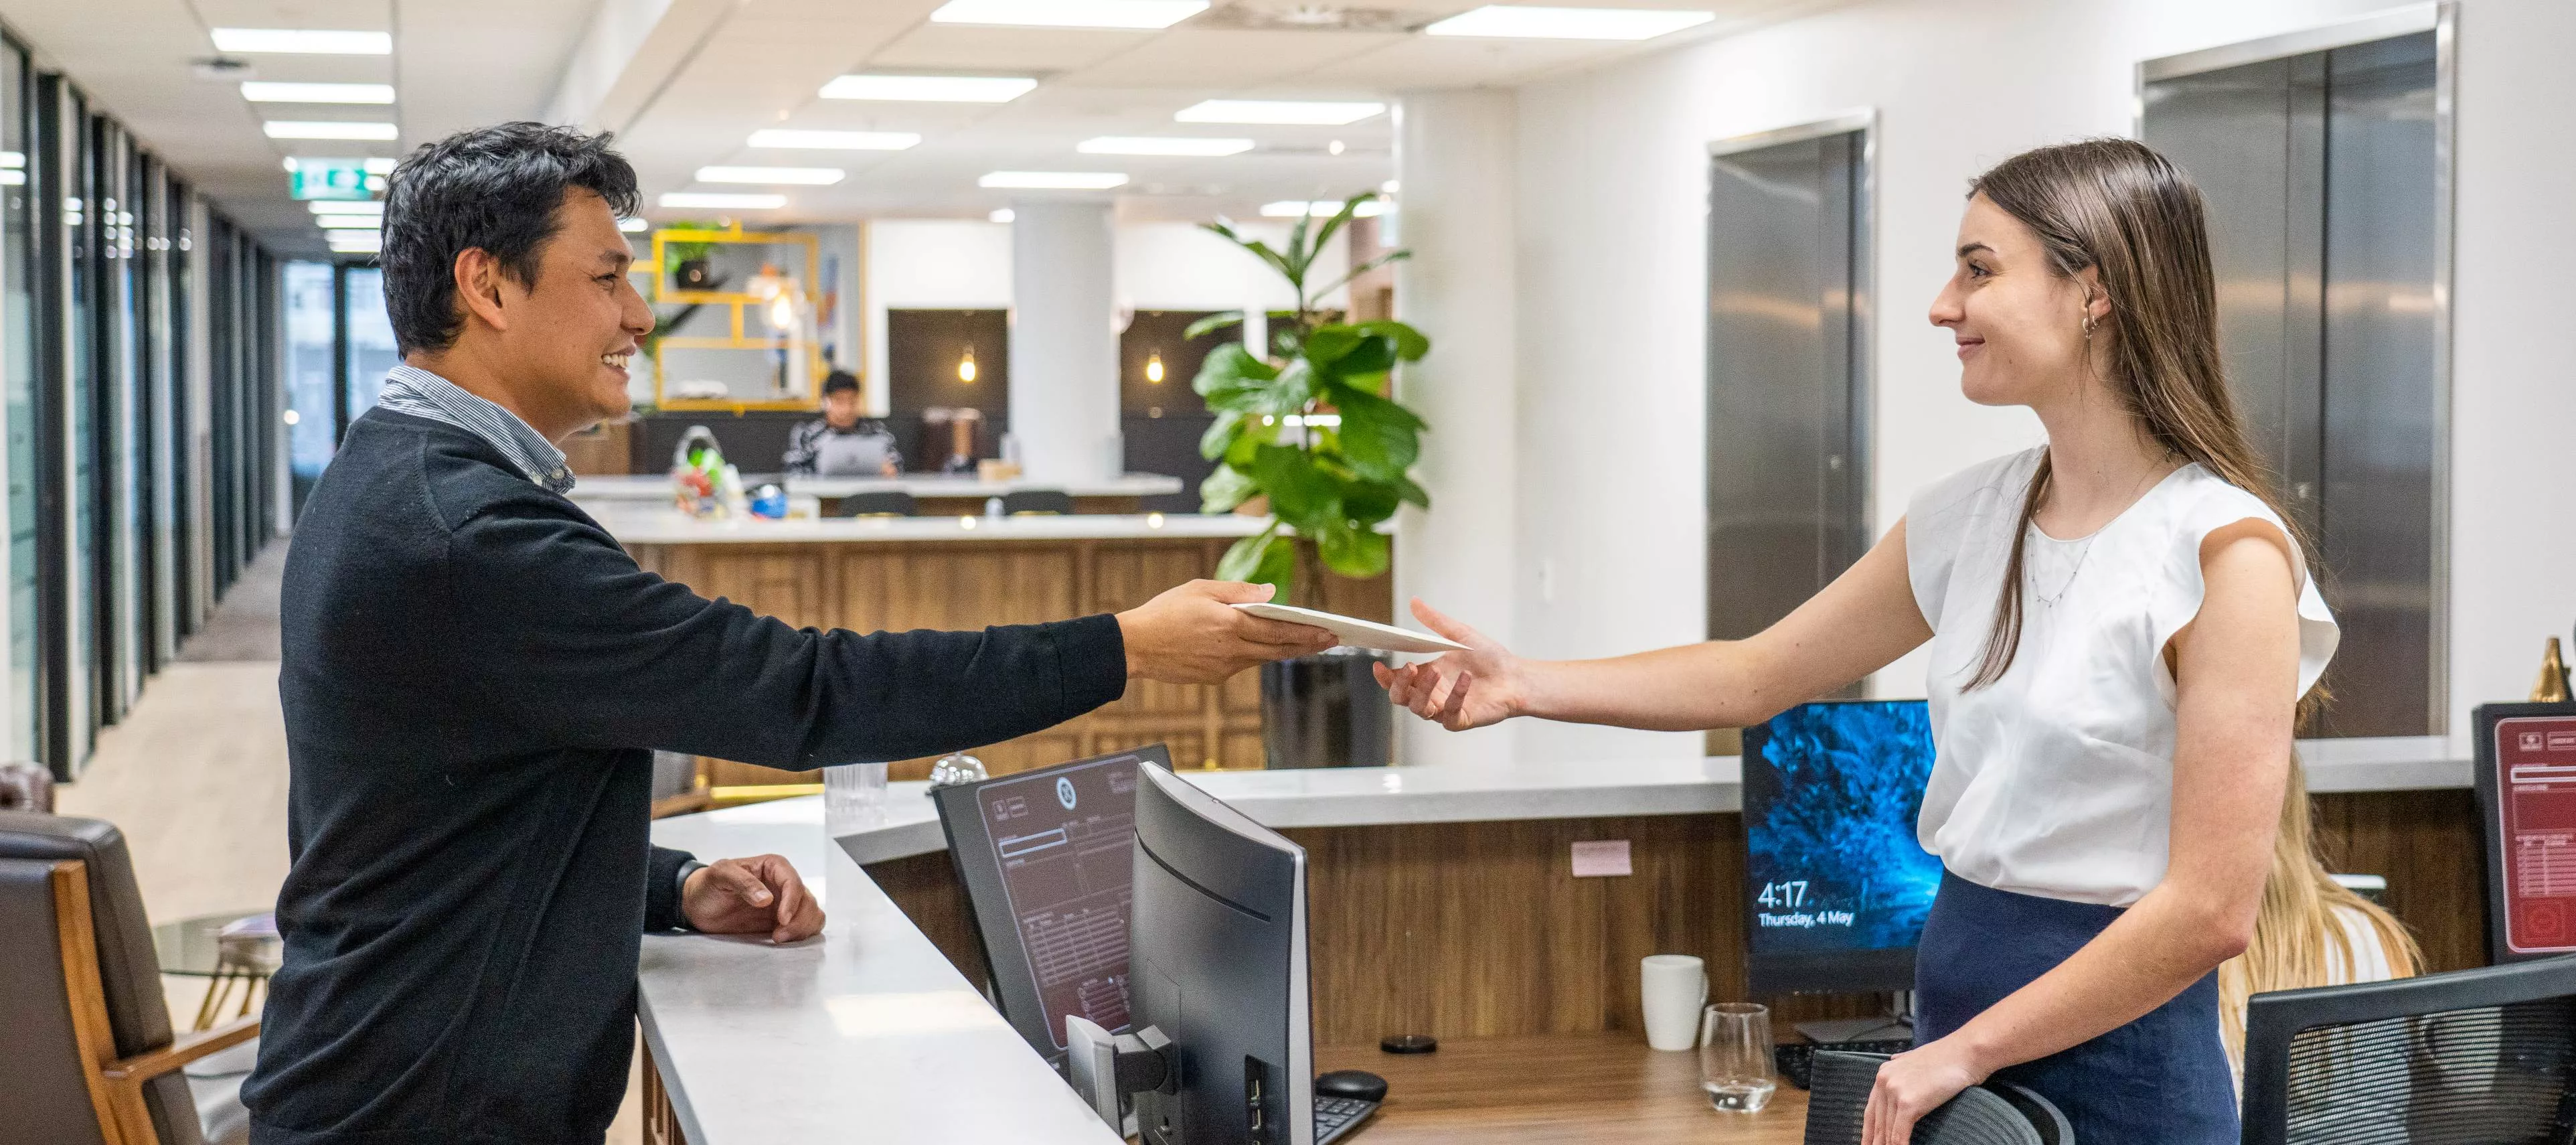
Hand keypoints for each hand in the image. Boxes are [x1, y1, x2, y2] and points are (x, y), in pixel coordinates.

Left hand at [682, 854, 824, 943]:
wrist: (698, 905)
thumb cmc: (708, 884)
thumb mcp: (720, 875)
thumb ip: (743, 882)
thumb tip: (767, 899)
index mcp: (773, 867)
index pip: (793, 882)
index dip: (792, 901)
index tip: (782, 919)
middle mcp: (783, 884)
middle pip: (807, 900)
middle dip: (799, 920)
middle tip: (778, 936)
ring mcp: (785, 904)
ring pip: (812, 913)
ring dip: (803, 928)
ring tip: (780, 938)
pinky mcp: (781, 922)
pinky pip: (804, 926)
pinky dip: (802, 934)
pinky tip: (784, 940)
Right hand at [1116, 580, 1336, 683]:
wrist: (1135, 647)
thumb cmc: (1164, 613)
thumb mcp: (1200, 589)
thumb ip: (1238, 592)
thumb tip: (1270, 593)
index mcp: (1230, 625)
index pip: (1279, 629)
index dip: (1307, 633)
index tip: (1330, 632)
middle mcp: (1231, 650)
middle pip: (1278, 648)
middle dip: (1307, 644)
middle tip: (1331, 640)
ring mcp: (1224, 667)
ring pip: (1262, 658)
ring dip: (1286, 650)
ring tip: (1306, 643)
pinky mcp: (1214, 677)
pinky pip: (1243, 664)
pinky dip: (1257, 655)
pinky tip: (1265, 648)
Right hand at [1371, 599, 1527, 730]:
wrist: (1516, 676)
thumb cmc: (1490, 658)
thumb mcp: (1459, 634)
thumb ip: (1435, 621)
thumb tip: (1414, 601)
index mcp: (1427, 675)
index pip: (1397, 681)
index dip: (1385, 677)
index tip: (1378, 665)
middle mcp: (1432, 694)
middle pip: (1401, 698)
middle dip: (1399, 685)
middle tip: (1409, 667)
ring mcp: (1444, 709)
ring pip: (1420, 708)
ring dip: (1423, 690)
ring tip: (1434, 671)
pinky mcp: (1461, 719)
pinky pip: (1450, 713)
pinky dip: (1456, 695)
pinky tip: (1465, 678)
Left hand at [1861, 1037, 1986, 1144]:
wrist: (1965, 1053)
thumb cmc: (1946, 1058)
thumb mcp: (1914, 1057)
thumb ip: (1901, 1064)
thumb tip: (1894, 1061)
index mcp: (1884, 1074)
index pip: (1871, 1110)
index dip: (1868, 1131)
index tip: (1867, 1142)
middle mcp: (1884, 1082)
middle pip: (1877, 1123)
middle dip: (1876, 1142)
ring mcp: (1895, 1092)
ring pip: (1888, 1130)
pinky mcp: (1908, 1103)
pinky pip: (1900, 1133)